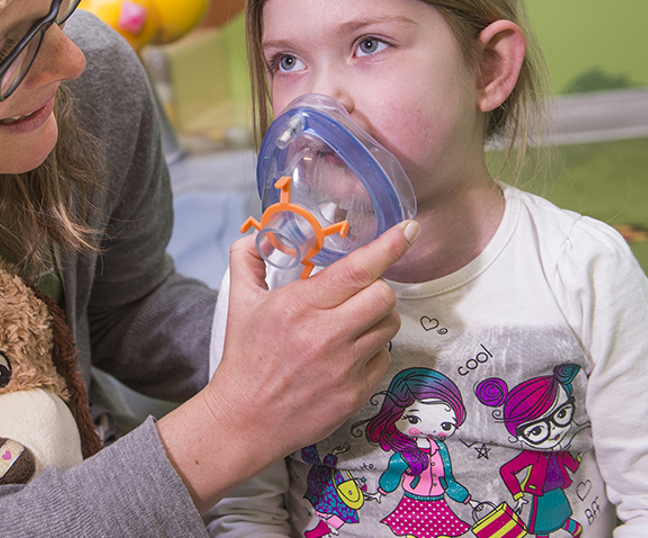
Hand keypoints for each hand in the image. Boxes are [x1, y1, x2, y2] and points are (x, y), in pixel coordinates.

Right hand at [157, 220, 412, 510]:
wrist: (245, 419)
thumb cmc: (245, 358)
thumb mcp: (239, 303)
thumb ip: (247, 261)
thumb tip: (255, 235)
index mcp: (299, 306)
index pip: (358, 269)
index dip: (388, 246)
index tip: (408, 229)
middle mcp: (326, 334)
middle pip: (384, 296)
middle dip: (378, 289)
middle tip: (359, 294)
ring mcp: (345, 366)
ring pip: (389, 326)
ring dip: (378, 318)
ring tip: (353, 324)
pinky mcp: (355, 392)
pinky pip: (384, 358)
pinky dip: (372, 351)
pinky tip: (349, 354)